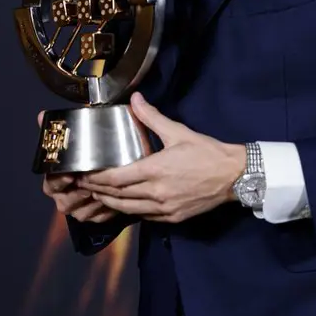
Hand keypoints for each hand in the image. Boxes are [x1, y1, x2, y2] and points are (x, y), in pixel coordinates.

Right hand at [37, 110, 116, 223]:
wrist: (109, 167)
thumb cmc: (89, 150)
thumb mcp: (76, 138)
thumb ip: (59, 128)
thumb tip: (39, 114)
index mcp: (55, 178)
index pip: (51, 183)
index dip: (59, 180)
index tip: (70, 174)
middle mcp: (63, 196)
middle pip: (65, 202)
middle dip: (79, 194)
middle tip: (91, 184)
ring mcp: (78, 208)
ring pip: (81, 212)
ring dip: (94, 202)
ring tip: (106, 190)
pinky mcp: (93, 216)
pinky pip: (98, 217)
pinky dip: (106, 210)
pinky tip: (115, 199)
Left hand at [76, 92, 245, 223]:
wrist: (233, 175)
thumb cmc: (206, 151)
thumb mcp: (178, 131)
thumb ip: (151, 117)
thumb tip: (135, 98)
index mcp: (155, 170)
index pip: (116, 178)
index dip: (96, 178)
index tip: (82, 173)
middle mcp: (156, 193)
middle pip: (117, 196)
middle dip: (97, 191)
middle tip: (83, 185)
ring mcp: (164, 208)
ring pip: (128, 210)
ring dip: (110, 203)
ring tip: (97, 195)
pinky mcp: (172, 218)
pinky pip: (144, 216)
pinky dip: (129, 211)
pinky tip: (124, 204)